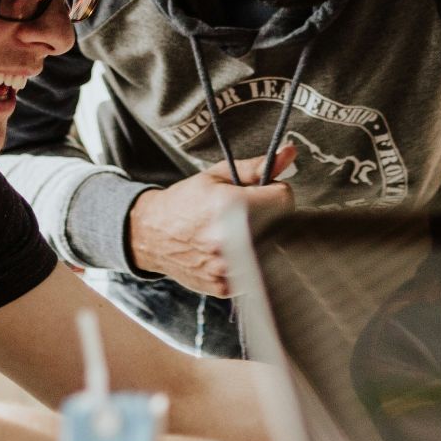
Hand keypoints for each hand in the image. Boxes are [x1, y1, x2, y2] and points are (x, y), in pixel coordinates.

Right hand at [128, 145, 297, 296]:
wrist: (152, 234)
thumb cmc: (184, 202)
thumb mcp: (216, 176)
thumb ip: (256, 167)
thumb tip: (289, 153)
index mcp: (230, 207)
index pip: (284, 199)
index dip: (273, 193)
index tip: (261, 194)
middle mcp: (231, 240)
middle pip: (281, 226)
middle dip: (268, 217)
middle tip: (245, 214)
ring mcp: (228, 268)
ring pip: (269, 251)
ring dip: (259, 240)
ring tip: (235, 232)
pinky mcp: (225, 286)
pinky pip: (254, 272)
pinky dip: (247, 261)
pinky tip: (228, 251)